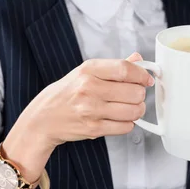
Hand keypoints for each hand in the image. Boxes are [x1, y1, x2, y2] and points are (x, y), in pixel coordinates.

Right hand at [2, 53, 151, 177]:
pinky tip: (119, 119)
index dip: (142, 75)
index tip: (147, 79)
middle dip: (140, 95)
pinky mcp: (93, 129)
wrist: (42, 119)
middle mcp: (89, 88)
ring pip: (134, 111)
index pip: (125, 69)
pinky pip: (125, 127)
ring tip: (129, 108)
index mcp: (88, 70)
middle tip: (135, 96)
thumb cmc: (65, 94)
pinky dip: (127, 124)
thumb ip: (113, 66)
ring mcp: (91, 110)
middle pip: (134, 91)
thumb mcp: (85, 72)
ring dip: (137, 110)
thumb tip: (138, 59)